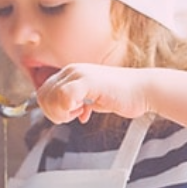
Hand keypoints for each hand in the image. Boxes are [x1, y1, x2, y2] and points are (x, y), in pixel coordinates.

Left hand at [36, 63, 152, 124]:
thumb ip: (76, 102)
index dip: (50, 108)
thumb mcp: (92, 99)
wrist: (143, 90)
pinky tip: (82, 112)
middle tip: (71, 116)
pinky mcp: (89, 81)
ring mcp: (80, 74)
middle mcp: (72, 70)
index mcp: (71, 73)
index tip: (67, 115)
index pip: (43, 92)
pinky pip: (64, 95)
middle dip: (53, 112)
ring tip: (77, 113)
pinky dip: (68, 109)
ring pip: (50, 96)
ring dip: (60, 112)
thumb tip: (66, 112)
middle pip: (42, 95)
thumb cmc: (122, 95)